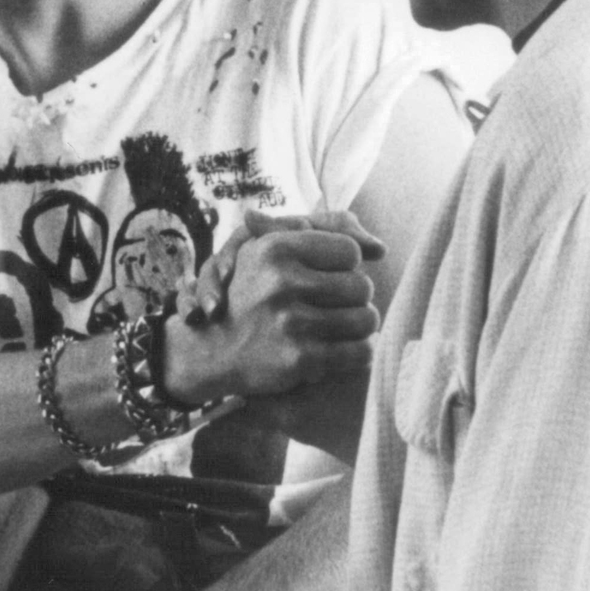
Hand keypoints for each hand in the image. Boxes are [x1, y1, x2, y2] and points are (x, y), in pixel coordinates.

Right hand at [170, 210, 382, 400]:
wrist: (211, 351)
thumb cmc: (248, 295)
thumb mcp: (265, 251)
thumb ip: (318, 232)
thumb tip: (378, 247)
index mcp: (275, 248)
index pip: (349, 250)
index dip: (347, 266)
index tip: (332, 277)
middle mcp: (281, 281)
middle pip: (362, 285)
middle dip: (355, 299)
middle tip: (339, 307)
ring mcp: (290, 321)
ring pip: (366, 319)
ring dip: (360, 327)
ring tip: (341, 328)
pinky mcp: (300, 358)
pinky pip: (360, 351)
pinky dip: (357, 353)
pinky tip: (341, 351)